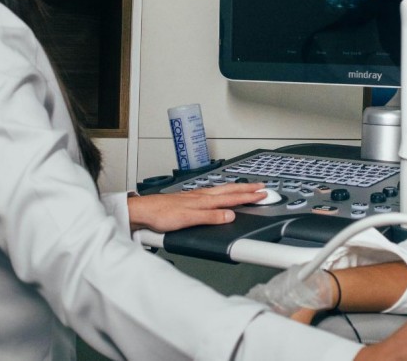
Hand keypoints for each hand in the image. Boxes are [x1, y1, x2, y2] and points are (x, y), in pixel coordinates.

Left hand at [128, 183, 264, 231]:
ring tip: (247, 187)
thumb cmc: (162, 215)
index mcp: (204, 200)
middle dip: (247, 188)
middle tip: (262, 186)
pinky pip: (213, 193)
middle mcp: (202, 196)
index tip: (263, 195)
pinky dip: (224, 191)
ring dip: (236, 188)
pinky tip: (222, 193)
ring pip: (222, 190)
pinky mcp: (190, 199)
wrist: (144, 211)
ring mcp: (196, 196)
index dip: (248, 197)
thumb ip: (210, 218)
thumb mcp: (188, 219)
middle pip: (229, 190)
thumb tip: (230, 216)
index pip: (232, 198)